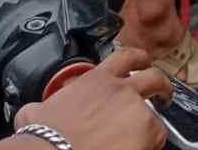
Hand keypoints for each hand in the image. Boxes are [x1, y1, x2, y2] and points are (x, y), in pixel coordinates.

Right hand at [14, 48, 170, 149]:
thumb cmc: (42, 139)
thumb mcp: (36, 112)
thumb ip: (46, 105)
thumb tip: (33, 112)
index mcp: (95, 80)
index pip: (124, 57)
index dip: (138, 58)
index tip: (143, 63)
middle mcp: (120, 89)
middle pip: (153, 76)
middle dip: (162, 85)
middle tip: (164, 94)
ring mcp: (135, 107)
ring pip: (155, 111)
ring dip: (153, 122)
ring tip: (151, 134)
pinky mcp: (146, 128)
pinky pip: (158, 135)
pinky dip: (152, 143)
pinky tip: (141, 149)